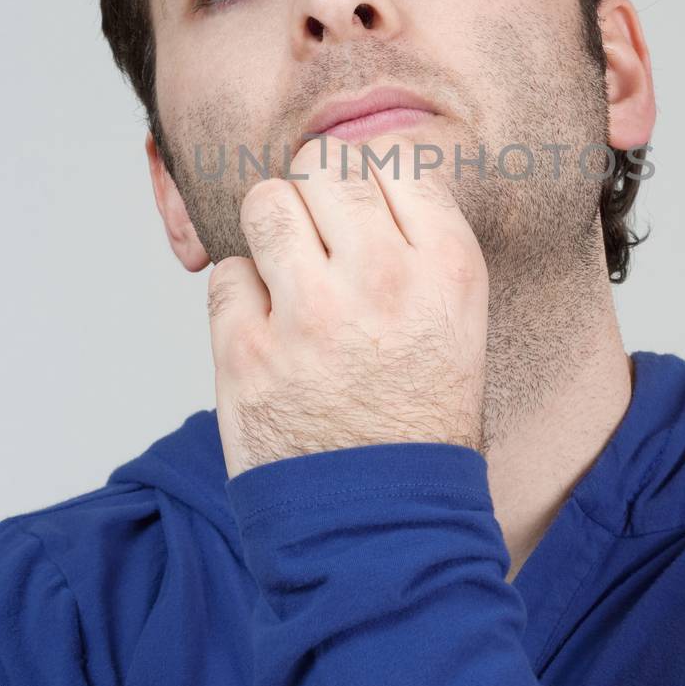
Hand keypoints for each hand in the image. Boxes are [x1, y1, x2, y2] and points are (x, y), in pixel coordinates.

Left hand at [208, 135, 489, 477]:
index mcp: (447, 268)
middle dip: (315, 193)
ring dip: (271, 229)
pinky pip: (225, 273)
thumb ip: (417, 245)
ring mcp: (311, 315)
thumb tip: (359, 172)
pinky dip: (240, 296)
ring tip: (288, 272)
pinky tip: (268, 330)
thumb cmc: (420, 418)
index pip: (392, 160)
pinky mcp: (248, 352)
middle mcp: (384, 279)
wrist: (384, 525)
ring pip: (267, 201)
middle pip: (325, 165)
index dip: (370, 183)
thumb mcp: (459, 321)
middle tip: (319, 240)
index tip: (365, 216)